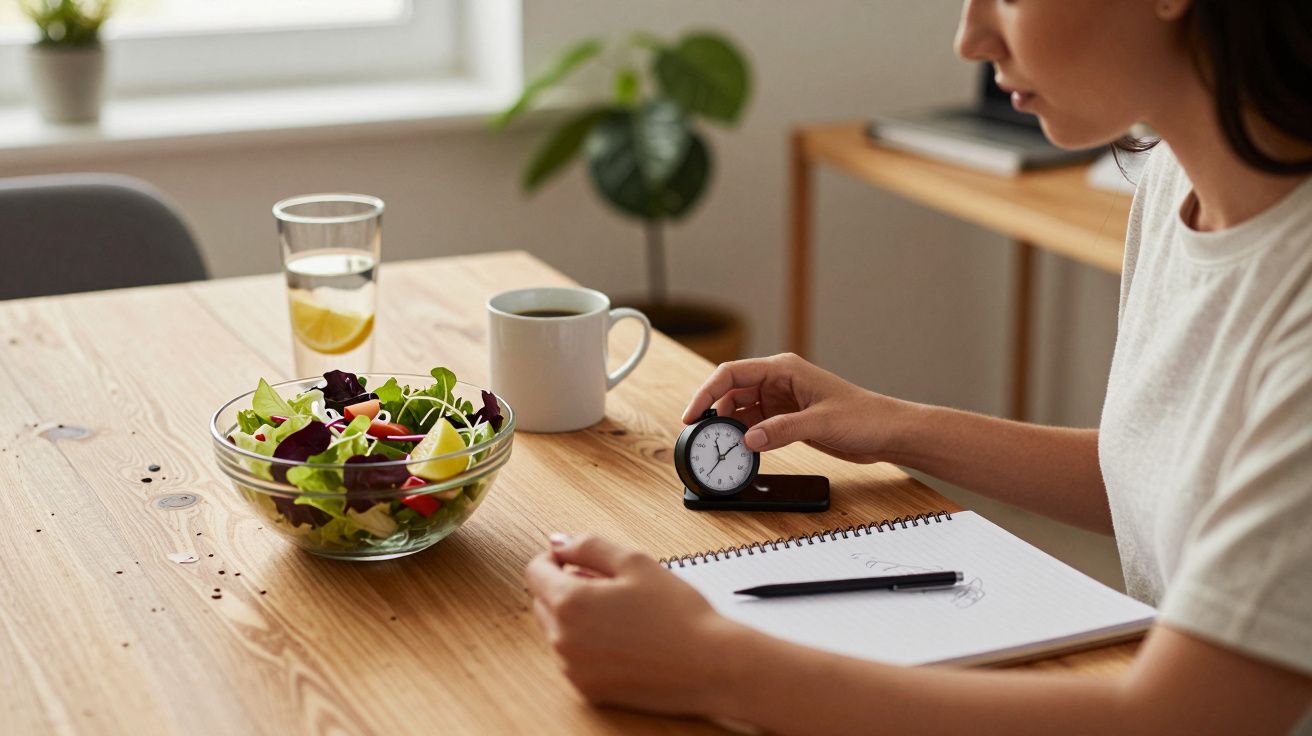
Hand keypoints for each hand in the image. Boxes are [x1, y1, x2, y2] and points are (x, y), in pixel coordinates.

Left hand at [525, 533, 746, 714]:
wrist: (710, 665)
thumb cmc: (678, 614)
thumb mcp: (635, 562)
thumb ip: (588, 545)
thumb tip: (557, 541)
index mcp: (570, 603)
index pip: (535, 571)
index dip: (554, 558)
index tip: (576, 558)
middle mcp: (563, 640)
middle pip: (543, 601)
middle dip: (566, 587)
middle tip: (611, 586)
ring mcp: (573, 669)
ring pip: (558, 630)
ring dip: (577, 617)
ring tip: (624, 615)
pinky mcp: (588, 690)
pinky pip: (574, 658)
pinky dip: (589, 645)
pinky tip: (625, 640)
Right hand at [682, 352, 903, 462]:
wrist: (887, 432)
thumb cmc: (863, 416)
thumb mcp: (820, 422)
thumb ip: (782, 430)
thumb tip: (749, 439)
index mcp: (784, 369)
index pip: (732, 373)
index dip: (707, 392)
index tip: (692, 414)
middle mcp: (779, 381)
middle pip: (732, 391)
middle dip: (716, 412)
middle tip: (706, 437)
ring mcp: (782, 400)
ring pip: (742, 409)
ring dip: (731, 426)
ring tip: (723, 446)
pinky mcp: (787, 419)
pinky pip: (756, 425)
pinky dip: (746, 436)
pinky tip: (743, 450)